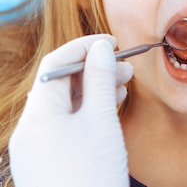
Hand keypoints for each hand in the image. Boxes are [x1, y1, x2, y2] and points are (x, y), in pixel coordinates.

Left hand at [9, 35, 132, 186]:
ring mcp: (38, 147)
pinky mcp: (49, 160)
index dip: (84, 47)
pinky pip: (65, 124)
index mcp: (38, 116)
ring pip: (64, 104)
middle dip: (92, 69)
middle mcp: (32, 129)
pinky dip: (87, 111)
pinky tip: (110, 107)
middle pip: (59, 84)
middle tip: (125, 65)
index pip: (56, 65)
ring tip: (123, 84)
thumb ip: (100, 81)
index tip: (112, 42)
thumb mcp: (101, 122)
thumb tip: (100, 49)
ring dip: (93, 89)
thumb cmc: (93, 176)